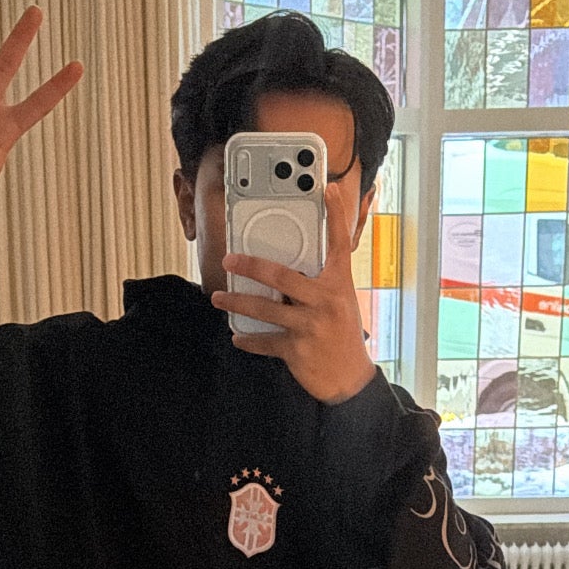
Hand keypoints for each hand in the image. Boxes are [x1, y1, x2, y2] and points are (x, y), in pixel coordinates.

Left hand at [211, 182, 375, 402]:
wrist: (350, 379)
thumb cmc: (342, 336)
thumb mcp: (341, 302)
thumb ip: (320, 282)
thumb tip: (291, 267)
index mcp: (338, 284)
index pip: (340, 243)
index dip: (336, 214)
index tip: (327, 189)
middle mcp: (324, 302)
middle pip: (282, 276)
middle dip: (251, 266)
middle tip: (229, 259)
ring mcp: (309, 327)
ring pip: (265, 310)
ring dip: (237, 302)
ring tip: (218, 298)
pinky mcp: (296, 350)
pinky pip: (264, 341)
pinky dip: (248, 339)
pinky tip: (237, 336)